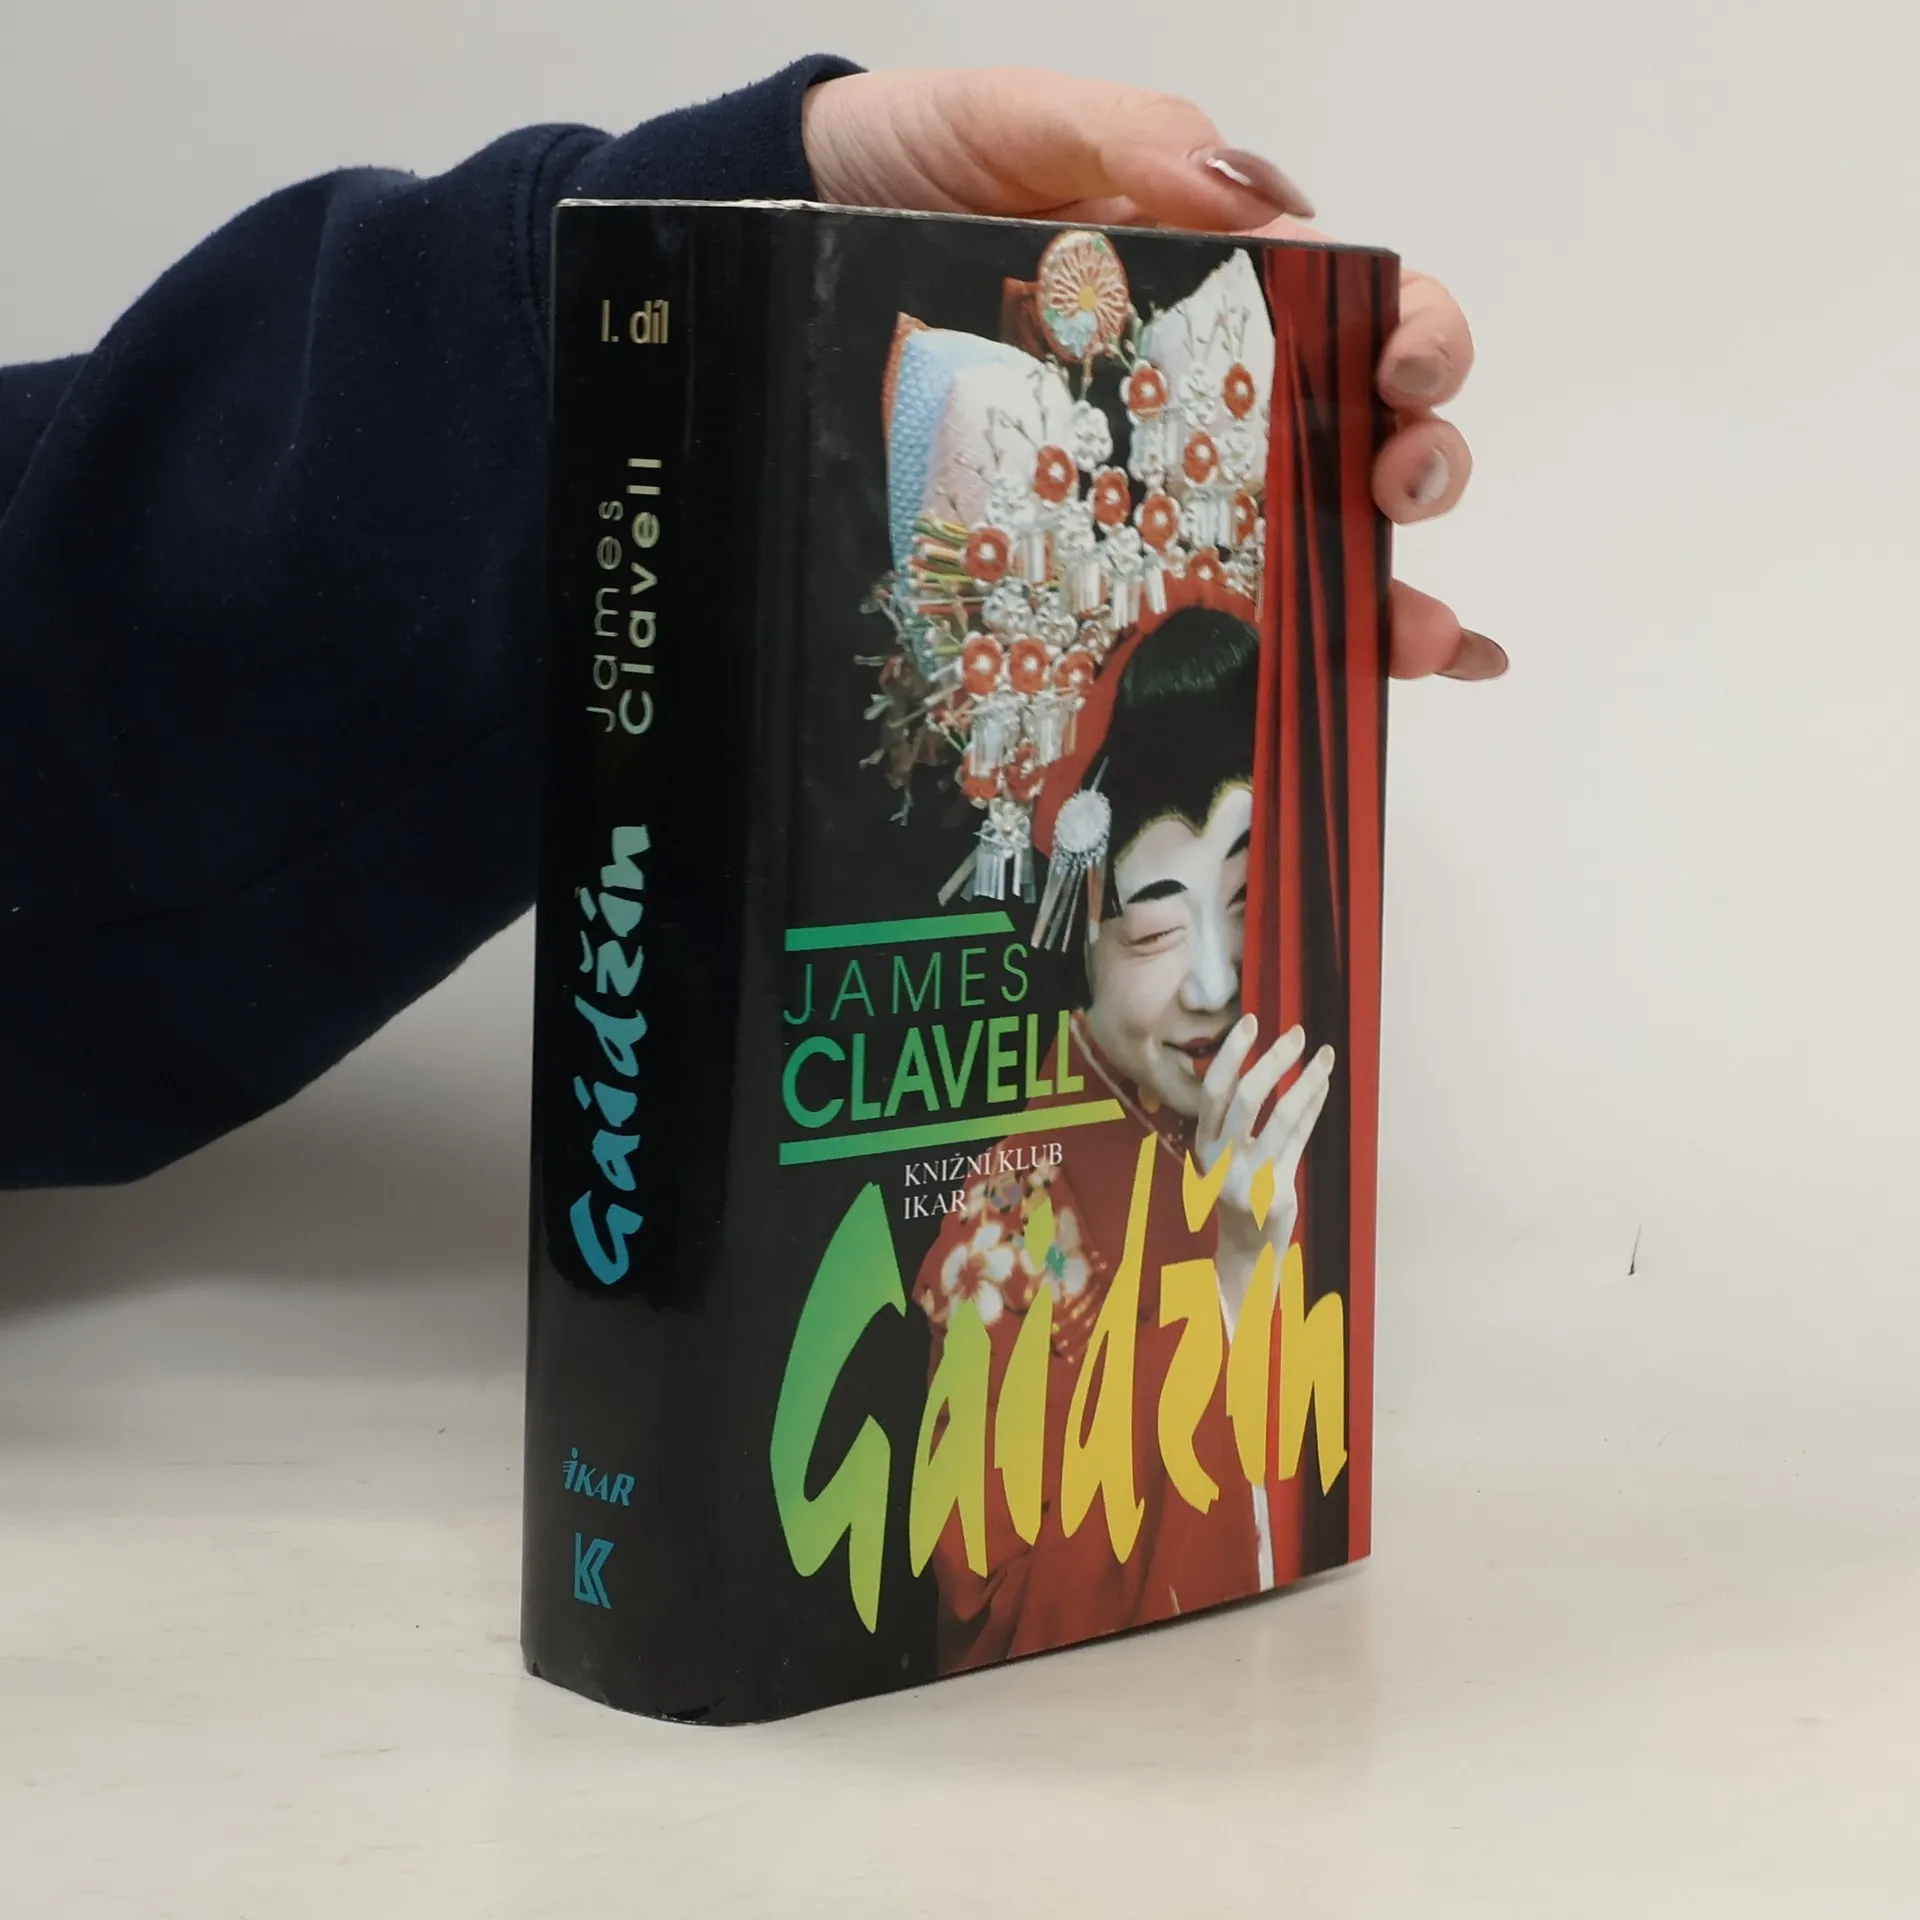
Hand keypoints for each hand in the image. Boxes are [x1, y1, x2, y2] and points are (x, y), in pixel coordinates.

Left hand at [802, 68, 1502, 683]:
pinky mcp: (1092, 552)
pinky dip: (1296, 656)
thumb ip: (1129, 140)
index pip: (1360, 311)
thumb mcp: (1014, 126)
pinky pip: (1198, 611)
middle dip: (1421, 467)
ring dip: (1383, 590)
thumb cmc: (913, 173)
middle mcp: (1208, 387)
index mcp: (1220, 280)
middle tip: (1399, 491)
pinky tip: (1364, 694)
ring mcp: (1154, 478)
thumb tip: (1249, 201)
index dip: (1417, 340)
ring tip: (1409, 634)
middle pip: (1361, 435)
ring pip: (1308, 539)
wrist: (796, 238)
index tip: (1406, 371)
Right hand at [1193, 1015, 1335, 1321]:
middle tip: (1296, 1033)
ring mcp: (1247, 1177)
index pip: (1214, 1089)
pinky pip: (1299, 1141)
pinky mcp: (1274, 1191)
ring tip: (1323, 1055)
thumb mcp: (1229, 1154)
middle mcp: (1220, 1158)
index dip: (1232, 1053)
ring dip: (1304, 1081)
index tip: (1250, 1021)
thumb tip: (1270, 1062)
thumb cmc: (1240, 1192)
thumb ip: (1245, 1117)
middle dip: (1272, 1060)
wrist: (1245, 1251)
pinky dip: (1314, 1108)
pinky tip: (1324, 1085)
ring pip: (1279, 1118)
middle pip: (1245, 1097)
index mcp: (1204, 1143)